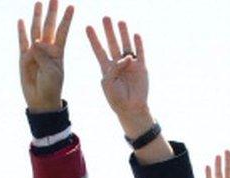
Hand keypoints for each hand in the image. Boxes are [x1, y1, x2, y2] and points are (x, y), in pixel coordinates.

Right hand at [18, 0, 73, 112]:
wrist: (41, 100)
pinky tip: (21, 20)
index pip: (63, 31)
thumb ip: (44, 56)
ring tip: (38, 3)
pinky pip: (22, 41)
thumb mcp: (52, 72)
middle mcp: (47, 49)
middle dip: (52, 12)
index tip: (72, 6)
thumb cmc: (51, 87)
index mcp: (58, 52)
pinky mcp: (24, 58)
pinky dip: (21, 31)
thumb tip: (35, 41)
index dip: (67, 19)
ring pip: (36, 30)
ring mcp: (35, 52)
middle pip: (49, 26)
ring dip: (37, 17)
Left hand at [86, 17, 151, 136]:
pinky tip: (135, 34)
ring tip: (120, 21)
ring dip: (123, 33)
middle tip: (105, 17)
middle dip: (108, 31)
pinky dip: (138, 44)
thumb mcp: (108, 84)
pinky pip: (140, 53)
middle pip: (112, 43)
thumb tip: (127, 57)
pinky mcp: (141, 68)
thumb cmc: (117, 99)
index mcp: (107, 69)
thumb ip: (114, 69)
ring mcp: (130, 64)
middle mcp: (118, 64)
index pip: (99, 50)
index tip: (88, 27)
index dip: (94, 39)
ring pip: (126, 45)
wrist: (131, 109)